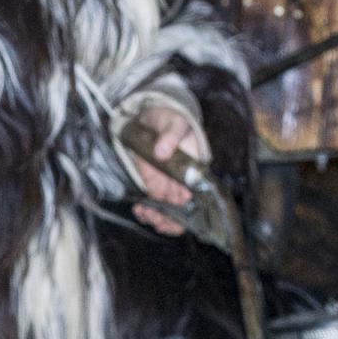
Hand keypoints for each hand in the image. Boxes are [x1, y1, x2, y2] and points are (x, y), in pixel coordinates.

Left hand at [130, 102, 207, 237]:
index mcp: (196, 170)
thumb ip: (170, 136)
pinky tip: (139, 210)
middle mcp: (184, 182)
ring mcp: (169, 185)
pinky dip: (147, 212)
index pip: (198, 196)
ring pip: (169, 213)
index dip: (188, 207)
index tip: (174, 208)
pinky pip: (154, 205)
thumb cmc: (170, 120)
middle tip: (156, 217)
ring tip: (145, 213)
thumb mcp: (174, 123)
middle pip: (184, 211)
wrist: (154, 118)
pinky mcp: (154, 185)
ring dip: (158, 219)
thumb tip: (162, 152)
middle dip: (171, 220)